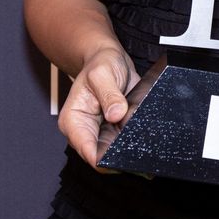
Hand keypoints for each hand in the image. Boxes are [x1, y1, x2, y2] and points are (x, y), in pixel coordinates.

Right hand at [58, 44, 139, 170]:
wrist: (109, 59)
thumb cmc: (100, 63)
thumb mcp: (103, 73)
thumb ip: (109, 94)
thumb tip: (116, 114)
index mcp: (73, 121)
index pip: (87, 150)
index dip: (104, 159)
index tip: (123, 155)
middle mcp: (85, 131)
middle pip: (102, 156)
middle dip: (120, 156)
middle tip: (139, 149)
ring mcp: (100, 133)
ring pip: (115, 153)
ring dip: (130, 150)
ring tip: (144, 142)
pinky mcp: (114, 131)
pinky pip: (125, 144)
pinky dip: (135, 142)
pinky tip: (145, 138)